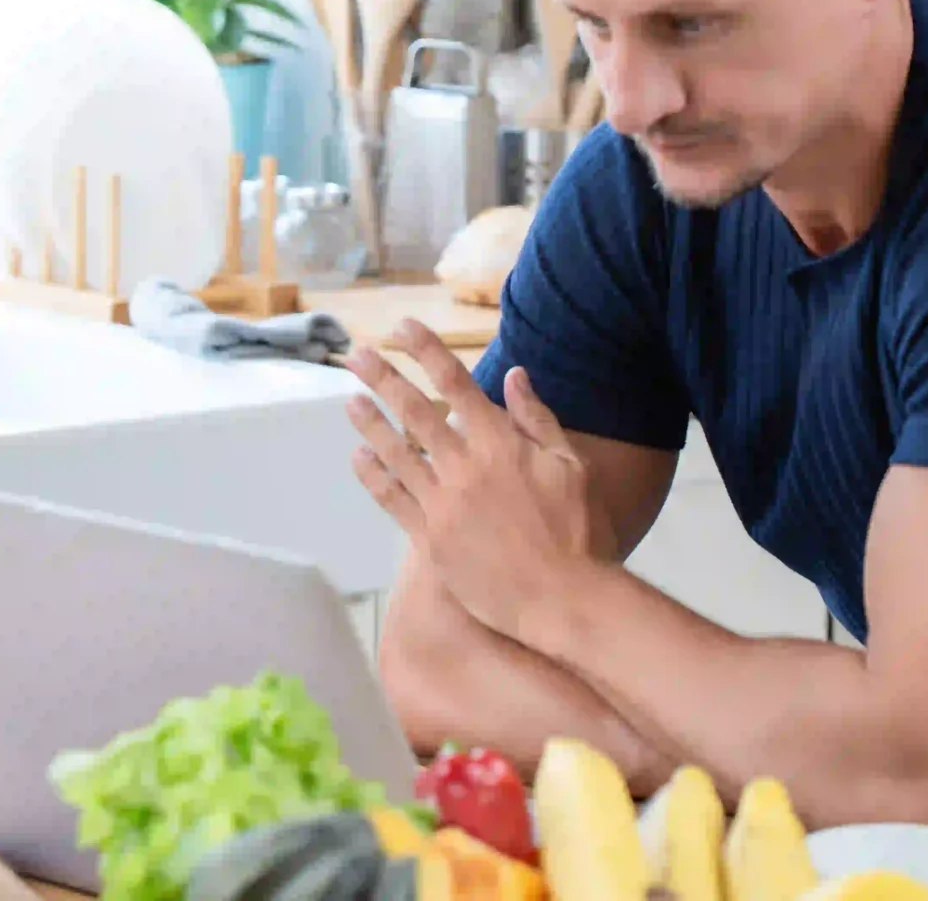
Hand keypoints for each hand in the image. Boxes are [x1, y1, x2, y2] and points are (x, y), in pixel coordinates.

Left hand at [344, 322, 612, 639]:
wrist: (564, 600)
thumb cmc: (578, 532)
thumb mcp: (571, 466)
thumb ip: (538, 418)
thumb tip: (514, 373)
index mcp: (500, 442)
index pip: (456, 383)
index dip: (426, 350)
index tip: (404, 327)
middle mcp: (464, 466)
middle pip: (414, 411)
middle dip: (383, 378)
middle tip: (357, 355)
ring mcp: (443, 503)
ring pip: (396, 453)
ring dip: (370, 423)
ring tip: (349, 400)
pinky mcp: (431, 539)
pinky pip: (393, 500)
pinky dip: (373, 475)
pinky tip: (359, 457)